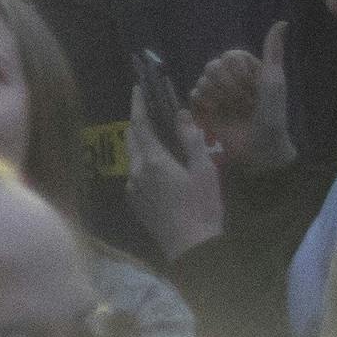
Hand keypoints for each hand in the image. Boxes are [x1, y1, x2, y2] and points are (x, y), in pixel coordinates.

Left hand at [124, 69, 224, 258]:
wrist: (192, 248)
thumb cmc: (202, 206)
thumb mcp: (204, 170)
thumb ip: (190, 140)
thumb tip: (181, 114)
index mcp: (153, 161)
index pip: (140, 125)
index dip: (137, 105)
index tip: (136, 88)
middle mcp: (136, 172)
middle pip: (132, 140)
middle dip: (138, 122)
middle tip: (150, 110)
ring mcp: (132, 189)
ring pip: (132, 158)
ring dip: (142, 144)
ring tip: (158, 138)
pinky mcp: (135, 203)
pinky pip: (135, 175)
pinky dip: (143, 164)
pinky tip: (159, 168)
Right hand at [184, 35, 290, 174]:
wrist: (259, 153)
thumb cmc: (272, 119)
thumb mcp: (273, 85)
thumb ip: (274, 54)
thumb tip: (282, 22)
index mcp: (251, 70)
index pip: (232, 55)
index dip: (237, 71)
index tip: (251, 87)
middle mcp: (233, 79)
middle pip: (213, 65)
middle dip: (226, 86)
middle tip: (241, 103)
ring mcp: (218, 94)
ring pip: (202, 79)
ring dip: (216, 97)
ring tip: (229, 111)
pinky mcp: (206, 109)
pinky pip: (193, 95)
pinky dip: (202, 105)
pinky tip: (214, 115)